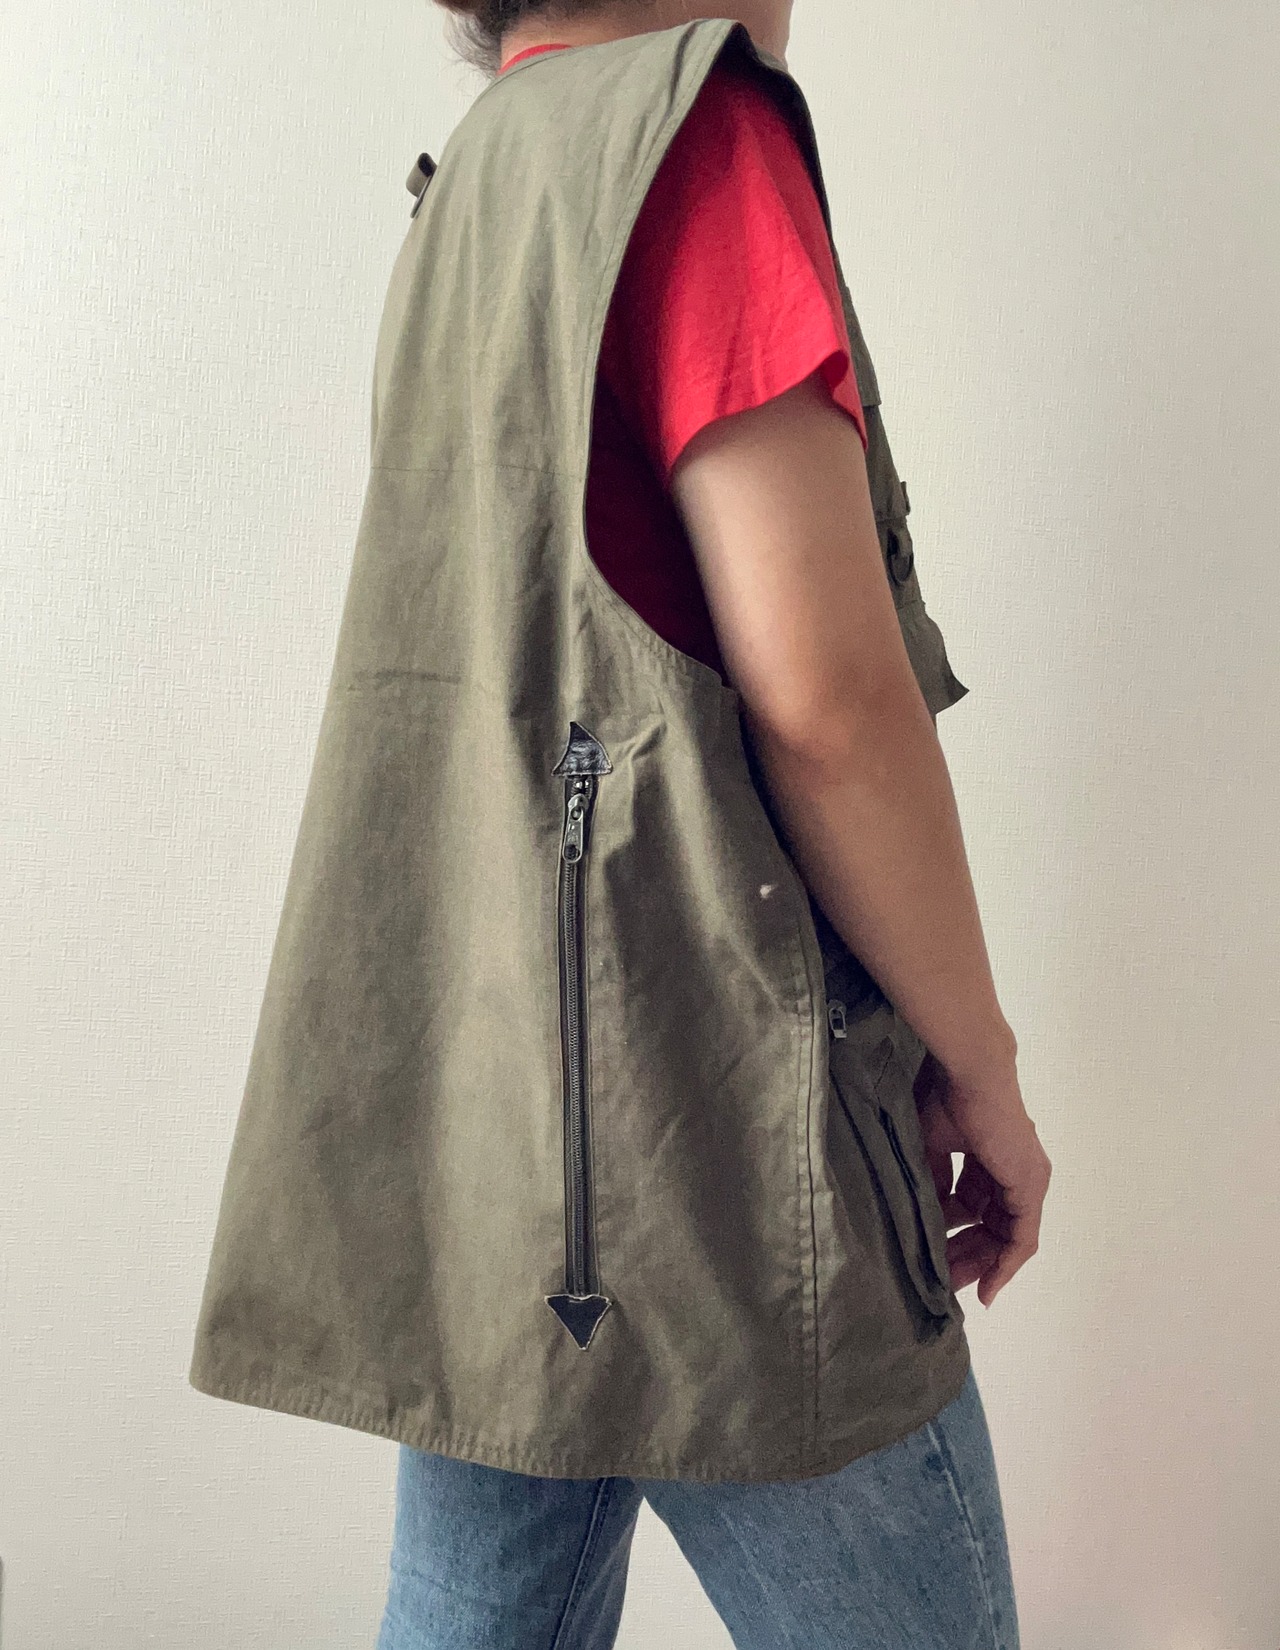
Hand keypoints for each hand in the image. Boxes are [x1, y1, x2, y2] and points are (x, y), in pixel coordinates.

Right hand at [912, 1049, 1051, 1306]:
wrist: (972, 1074)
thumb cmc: (947, 1098)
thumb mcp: (932, 1144)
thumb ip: (934, 1177)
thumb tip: (929, 1210)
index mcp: (993, 1159)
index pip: (976, 1206)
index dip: (955, 1233)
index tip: (933, 1256)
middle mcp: (1016, 1173)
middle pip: (993, 1226)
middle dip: (967, 1253)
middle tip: (942, 1279)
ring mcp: (1027, 1181)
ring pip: (1005, 1236)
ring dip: (981, 1262)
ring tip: (953, 1284)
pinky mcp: (1029, 1188)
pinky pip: (1021, 1239)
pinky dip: (1004, 1264)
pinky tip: (985, 1286)